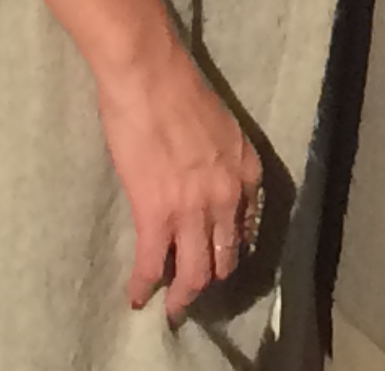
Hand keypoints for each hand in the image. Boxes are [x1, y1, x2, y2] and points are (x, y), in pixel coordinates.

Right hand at [90, 34, 264, 322]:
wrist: (150, 76)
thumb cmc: (179, 90)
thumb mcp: (221, 128)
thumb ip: (221, 162)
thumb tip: (207, 183)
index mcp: (247, 171)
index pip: (247, 227)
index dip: (230, 248)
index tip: (218, 258)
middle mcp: (229, 196)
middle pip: (225, 256)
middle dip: (211, 278)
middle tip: (195, 291)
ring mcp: (195, 209)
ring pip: (196, 272)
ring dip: (184, 295)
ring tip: (173, 308)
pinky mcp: (157, 214)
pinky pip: (154, 264)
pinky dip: (145, 286)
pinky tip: (138, 297)